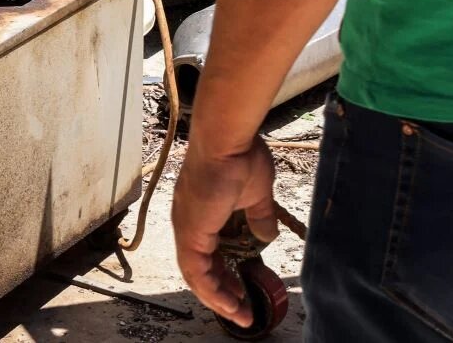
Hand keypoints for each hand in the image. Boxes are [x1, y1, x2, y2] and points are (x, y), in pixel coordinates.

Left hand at [172, 136, 282, 327]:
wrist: (227, 138)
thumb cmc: (240, 156)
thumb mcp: (256, 194)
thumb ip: (258, 216)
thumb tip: (266, 237)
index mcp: (201, 212)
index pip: (208, 252)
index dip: (224, 273)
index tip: (242, 287)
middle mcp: (188, 222)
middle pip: (200, 267)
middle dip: (222, 291)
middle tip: (242, 309)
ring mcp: (185, 227)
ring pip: (195, 274)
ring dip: (217, 297)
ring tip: (239, 314)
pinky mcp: (189, 232)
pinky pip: (195, 271)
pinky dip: (211, 290)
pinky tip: (229, 303)